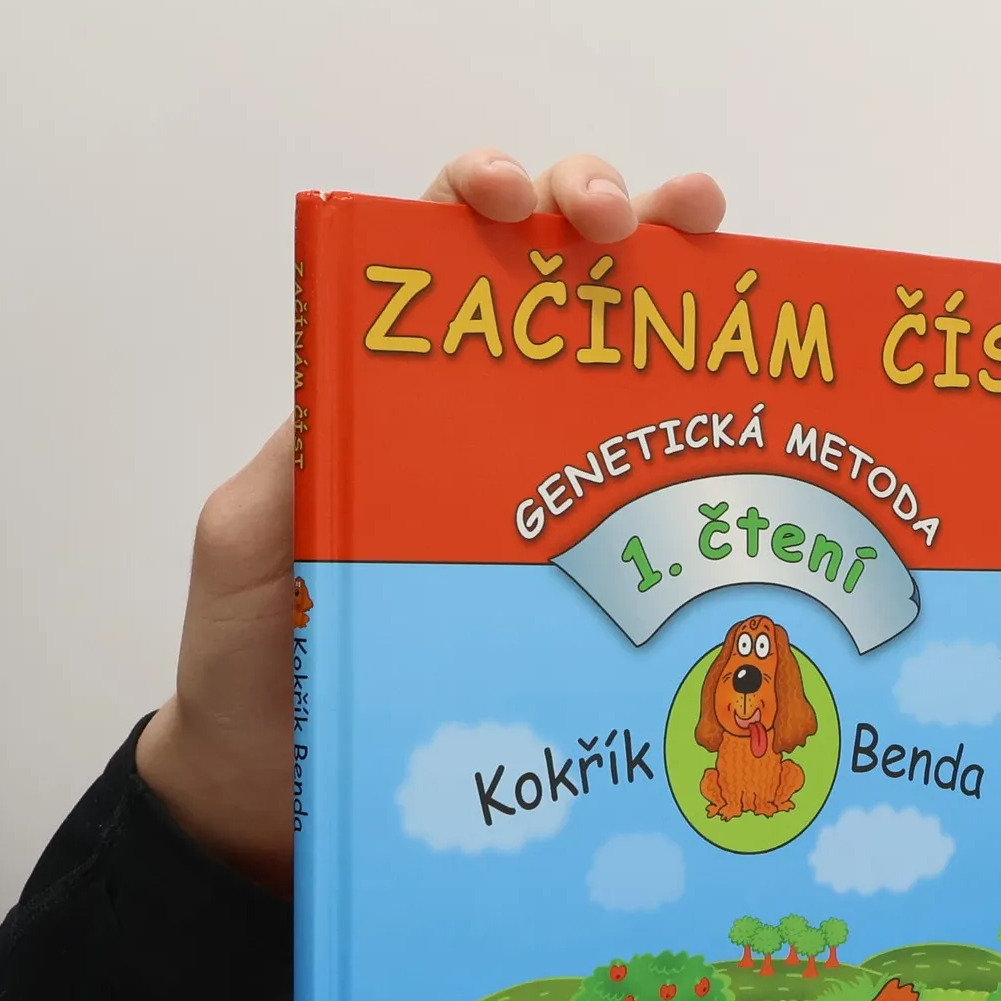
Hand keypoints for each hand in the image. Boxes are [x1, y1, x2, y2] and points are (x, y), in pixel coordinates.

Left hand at [136, 150, 726, 894]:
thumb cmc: (249, 669)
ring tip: (728, 271)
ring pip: (615, 378)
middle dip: (614, 222)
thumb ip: (292, 472)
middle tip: (660, 227)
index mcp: (378, 399)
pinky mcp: (572, 585)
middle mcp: (466, 433)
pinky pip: (644, 514)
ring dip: (678, 305)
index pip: (437, 258)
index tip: (524, 202)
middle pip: (552, 287)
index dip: (486, 199)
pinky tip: (751, 444)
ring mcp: (532, 505)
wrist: (279, 801)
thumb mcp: (250, 551)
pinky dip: (698, 466)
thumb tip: (353, 395)